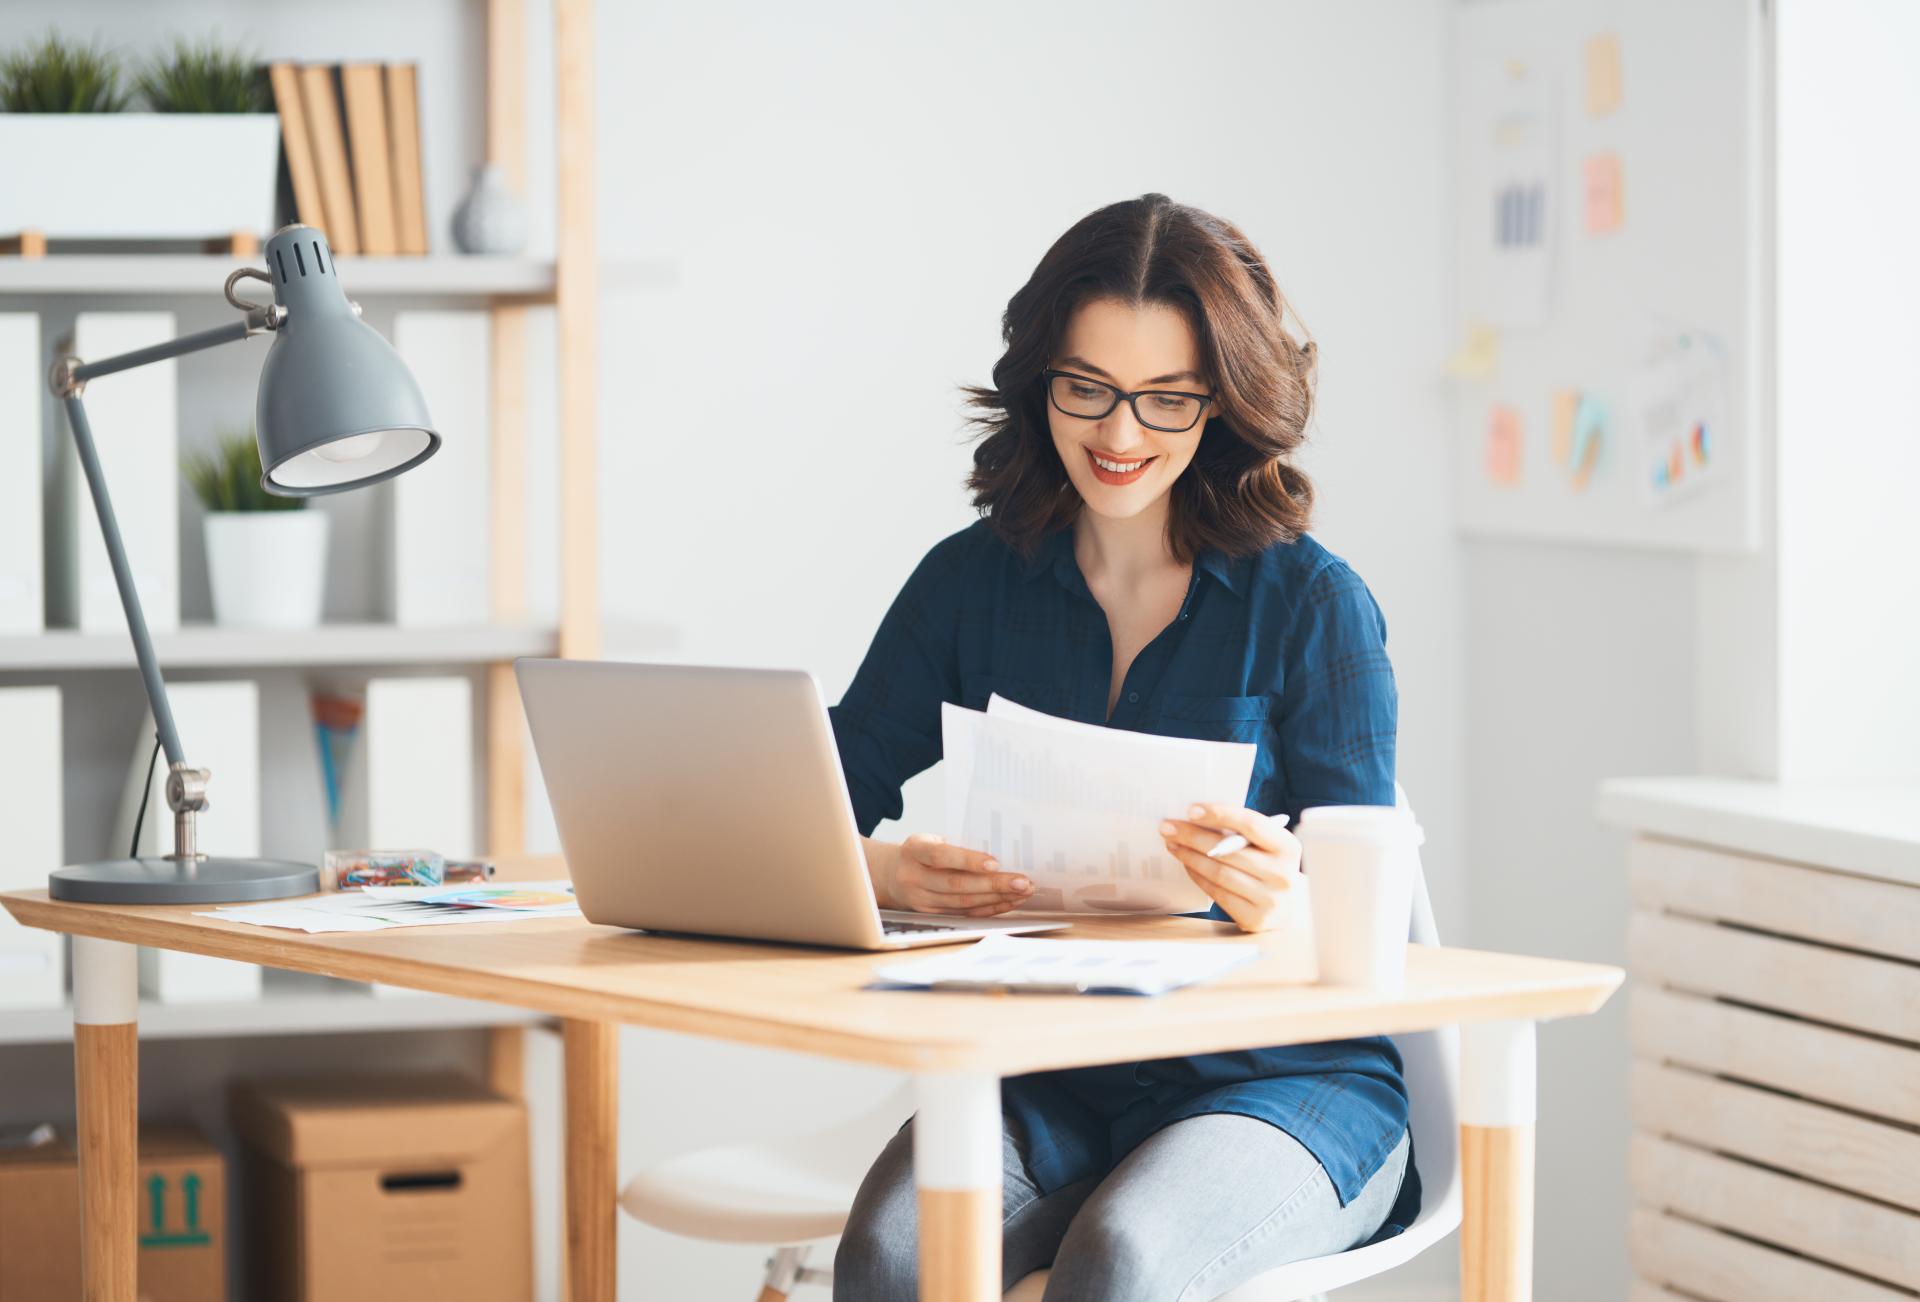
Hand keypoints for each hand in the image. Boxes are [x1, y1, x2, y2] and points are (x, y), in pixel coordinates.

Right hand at [879, 833, 1033, 916]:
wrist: (890, 875)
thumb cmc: (921, 852)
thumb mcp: (930, 840)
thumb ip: (956, 845)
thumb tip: (1000, 851)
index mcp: (914, 851)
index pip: (941, 857)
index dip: (968, 861)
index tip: (996, 863)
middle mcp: (914, 878)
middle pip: (956, 885)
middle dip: (993, 884)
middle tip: (1022, 882)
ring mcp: (921, 900)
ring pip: (963, 903)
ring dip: (997, 898)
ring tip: (1023, 892)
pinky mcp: (932, 915)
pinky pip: (965, 914)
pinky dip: (990, 908)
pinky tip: (1009, 902)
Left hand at [1160, 803, 1301, 932]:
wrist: (1286, 908)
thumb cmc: (1268, 866)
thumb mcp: (1266, 847)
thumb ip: (1242, 832)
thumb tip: (1197, 817)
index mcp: (1288, 847)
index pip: (1251, 824)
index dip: (1219, 814)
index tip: (1191, 809)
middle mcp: (1283, 874)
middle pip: (1228, 851)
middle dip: (1193, 836)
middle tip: (1168, 826)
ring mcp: (1270, 899)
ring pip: (1218, 872)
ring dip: (1190, 856)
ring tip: (1172, 844)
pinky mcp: (1254, 919)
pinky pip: (1217, 893)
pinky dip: (1198, 876)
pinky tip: (1187, 864)